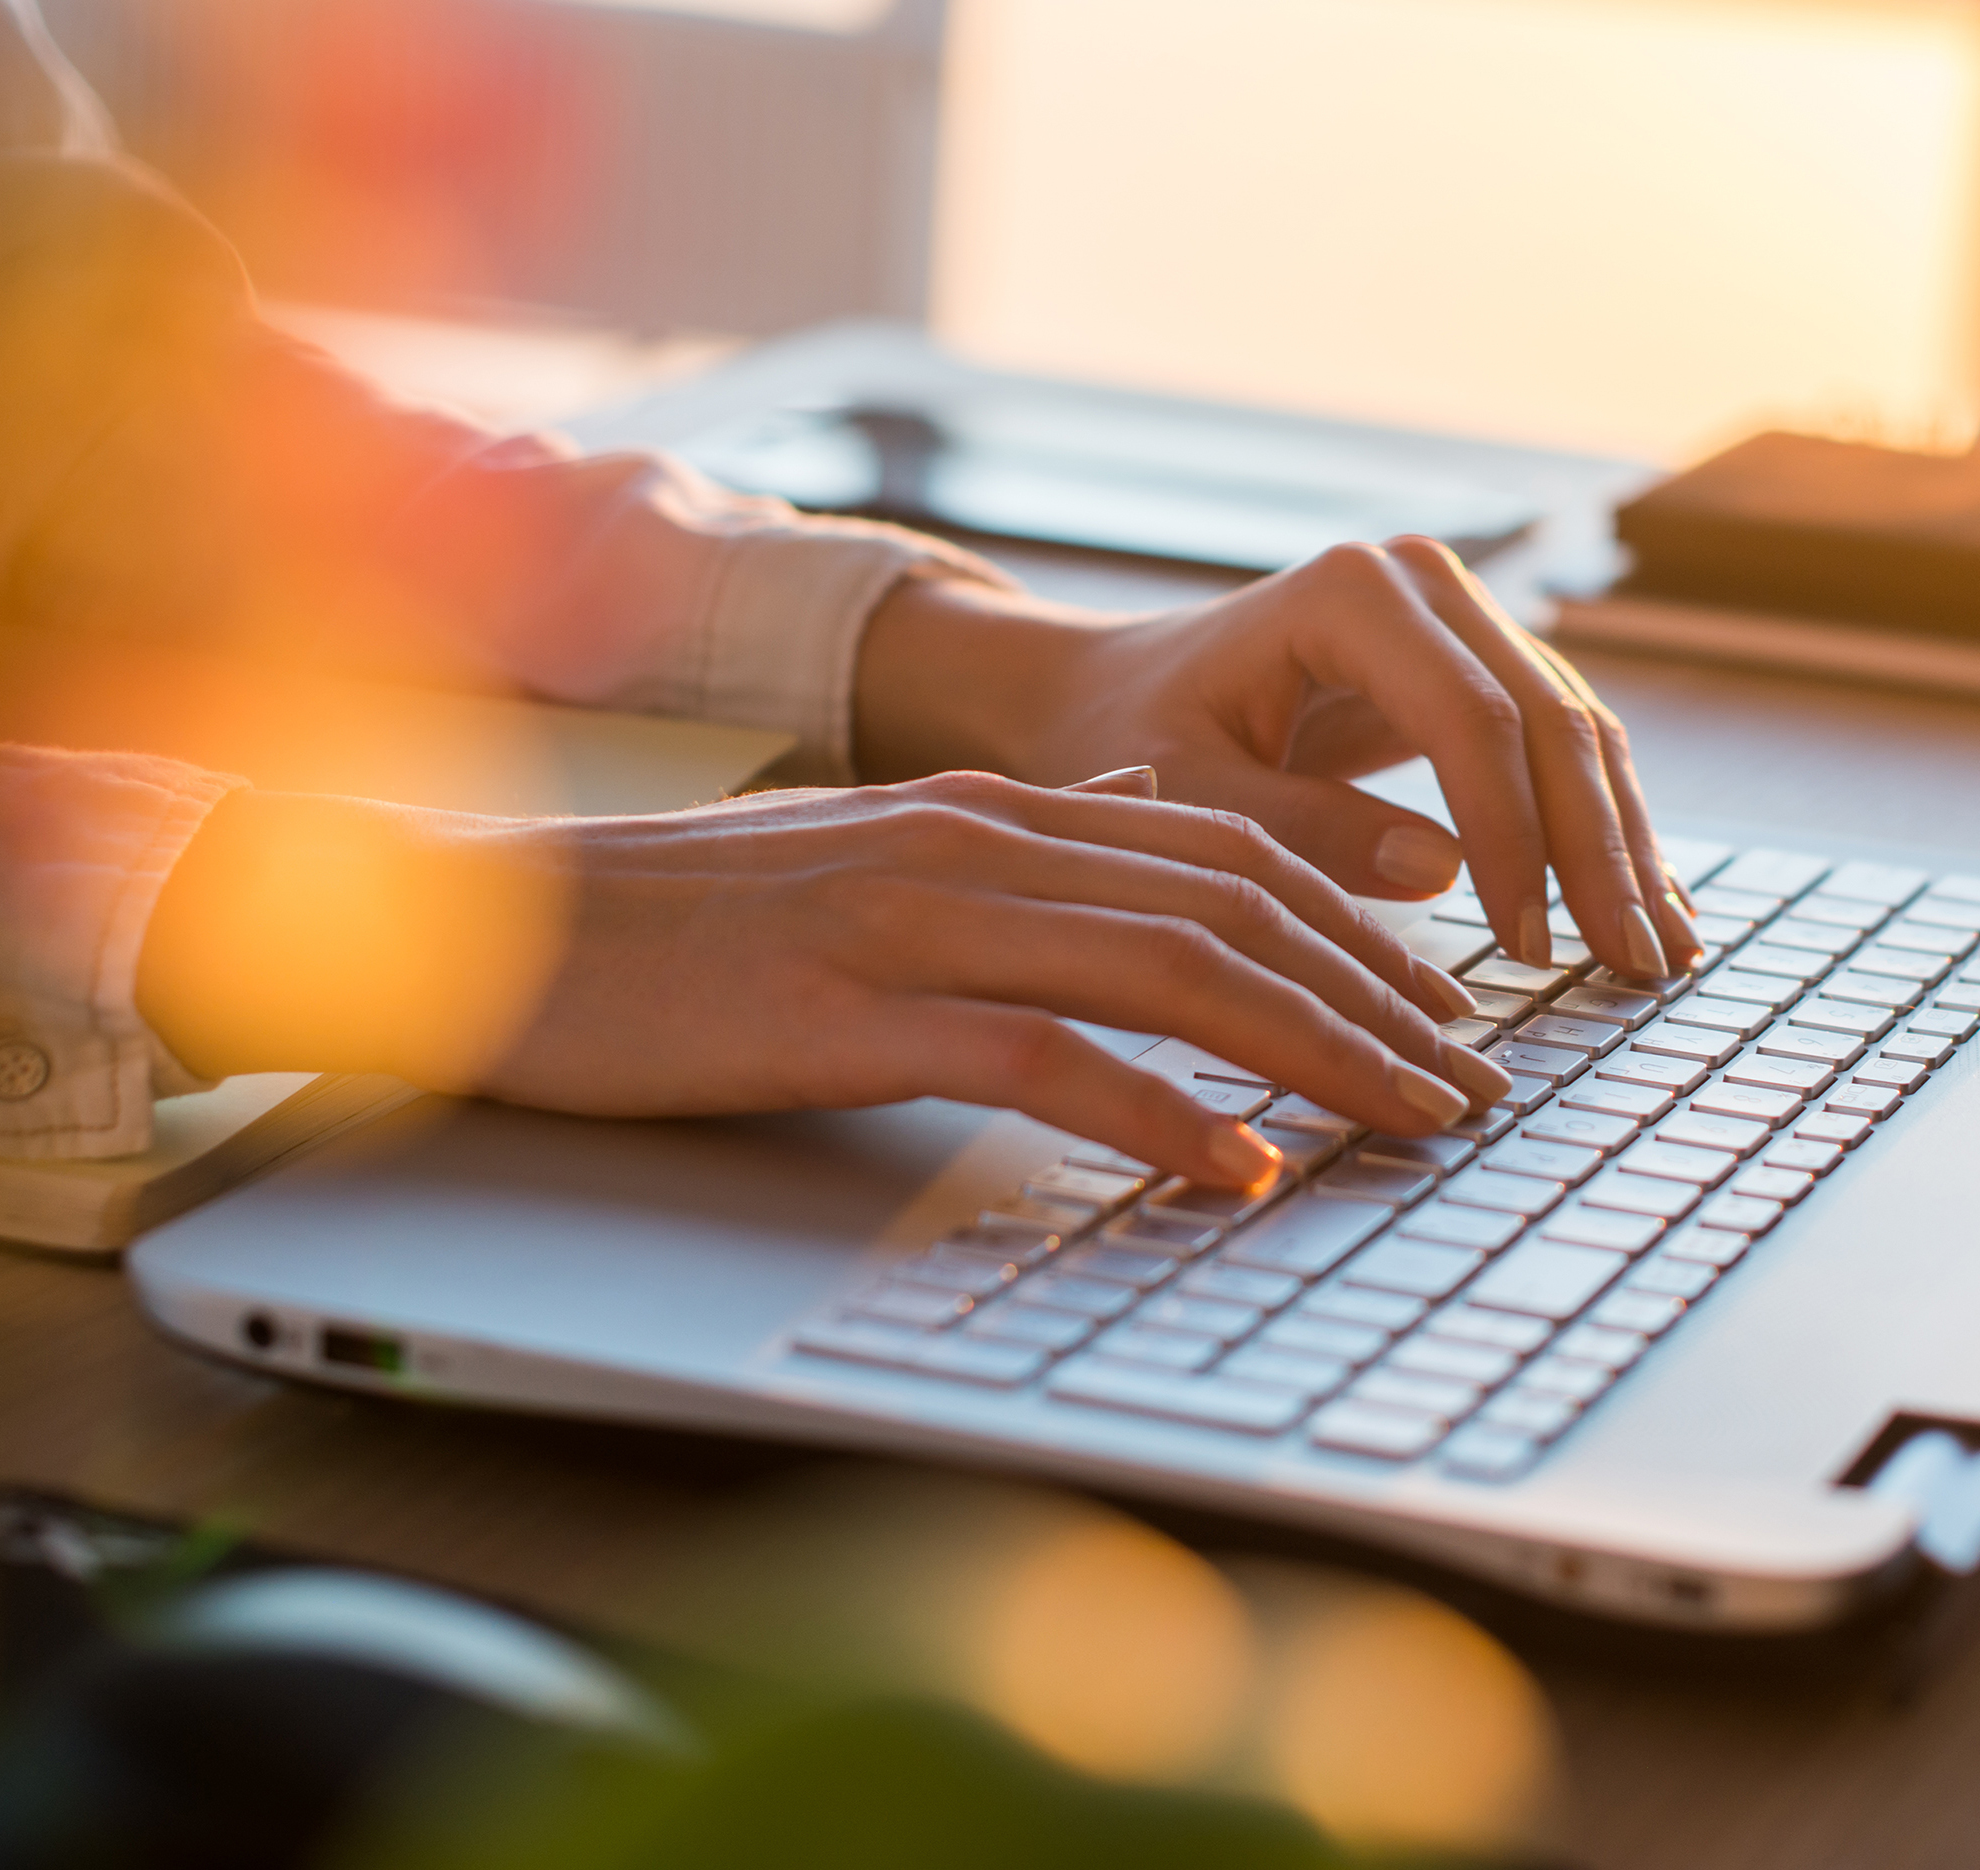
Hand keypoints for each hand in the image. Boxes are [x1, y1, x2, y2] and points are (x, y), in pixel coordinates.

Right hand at [134, 767, 1511, 1187]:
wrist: (501, 929)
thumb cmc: (681, 921)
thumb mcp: (872, 855)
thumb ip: (1015, 844)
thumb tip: (1142, 828)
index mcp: (990, 809)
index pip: (1226, 854)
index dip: (1356, 929)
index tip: (1448, 1010)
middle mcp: (978, 840)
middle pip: (1235, 907)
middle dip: (1379, 996)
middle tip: (1477, 1085)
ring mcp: (918, 916)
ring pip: (1173, 968)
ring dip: (1318, 1050)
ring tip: (1414, 1123)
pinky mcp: (855, 1006)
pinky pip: (1043, 1055)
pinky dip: (1157, 1113)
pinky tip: (1235, 1171)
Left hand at [853, 537, 1701, 981]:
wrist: (1109, 690)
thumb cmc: (1126, 738)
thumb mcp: (1187, 795)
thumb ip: (1304, 828)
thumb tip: (1445, 870)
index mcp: (1350, 594)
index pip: (1472, 719)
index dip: (1514, 837)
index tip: (1528, 950)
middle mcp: (1425, 583)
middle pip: (1550, 718)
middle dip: (1600, 852)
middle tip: (1637, 968)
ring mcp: (1462, 614)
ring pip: (1577, 732)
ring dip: (1625, 846)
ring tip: (1661, 957)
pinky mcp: (1477, 662)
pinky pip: (1562, 747)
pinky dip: (1604, 830)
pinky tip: (1645, 907)